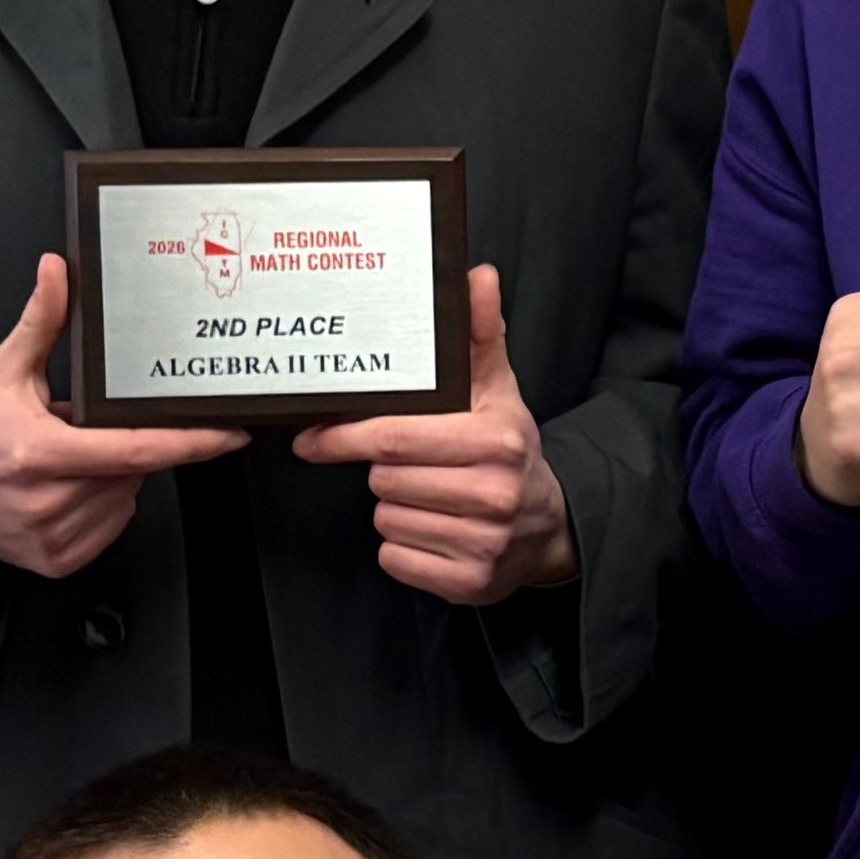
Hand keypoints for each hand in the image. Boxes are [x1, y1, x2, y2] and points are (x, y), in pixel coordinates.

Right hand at [0, 254, 248, 575]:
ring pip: (125, 498)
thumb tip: (59, 271)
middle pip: (134, 471)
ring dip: (115, 476)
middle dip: (128, 445)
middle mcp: (48, 501)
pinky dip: (103, 503)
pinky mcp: (55, 561)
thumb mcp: (2, 371)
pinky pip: (110, 526)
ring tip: (67, 459)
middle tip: (86, 430)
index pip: (136, 449)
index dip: (190, 442)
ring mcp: (53, 537)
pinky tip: (68, 487)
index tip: (229, 434)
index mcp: (39, 452)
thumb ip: (41, 322)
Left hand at [295, 266, 575, 604]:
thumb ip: (480, 334)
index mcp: (496, 442)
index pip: (394, 439)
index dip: (345, 438)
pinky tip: (433, 529)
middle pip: (385, 480)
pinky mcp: (469, 582)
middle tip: (408, 465)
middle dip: (383, 472)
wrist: (546, 526)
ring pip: (387, 519)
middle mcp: (494, 494)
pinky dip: (403, 546)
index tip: (313, 438)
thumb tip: (479, 276)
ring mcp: (484, 544)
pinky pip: (396, 558)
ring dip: (394, 507)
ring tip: (428, 496)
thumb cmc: (506, 450)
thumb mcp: (496, 391)